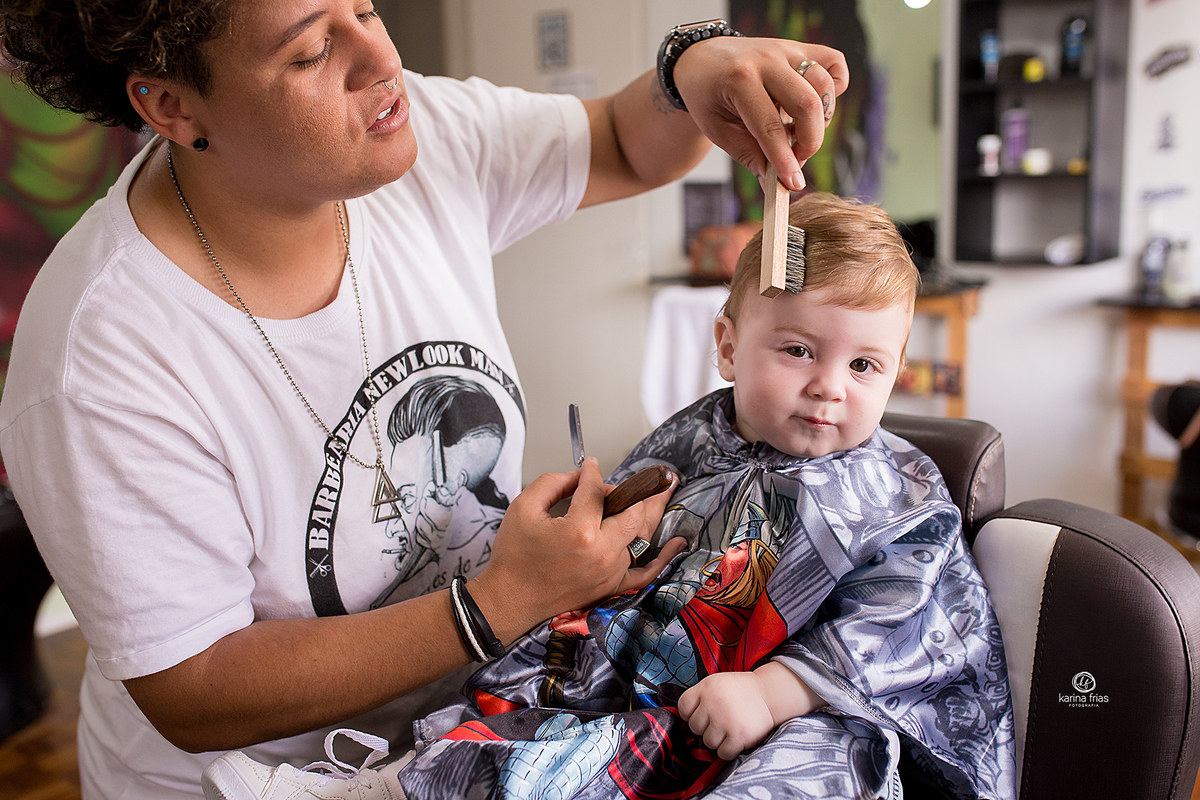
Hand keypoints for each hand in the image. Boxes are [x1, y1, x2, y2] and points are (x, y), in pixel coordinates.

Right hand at [470, 458, 682, 640]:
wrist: (509, 601)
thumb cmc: (513, 557)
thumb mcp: (523, 507)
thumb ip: (554, 482)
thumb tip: (579, 476)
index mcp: (580, 530)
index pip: (596, 490)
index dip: (592, 473)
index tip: (589, 466)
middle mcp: (602, 551)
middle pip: (632, 510)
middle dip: (636, 488)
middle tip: (643, 475)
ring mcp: (610, 571)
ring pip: (641, 533)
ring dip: (651, 509)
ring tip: (668, 487)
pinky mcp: (611, 586)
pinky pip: (645, 572)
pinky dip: (663, 557)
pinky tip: (678, 542)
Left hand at [672, 36, 849, 190]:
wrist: (701, 59)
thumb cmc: (707, 96)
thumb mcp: (717, 130)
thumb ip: (748, 155)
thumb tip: (775, 185)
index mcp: (739, 79)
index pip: (769, 126)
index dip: (784, 159)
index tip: (793, 183)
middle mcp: (767, 59)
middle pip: (807, 103)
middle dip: (809, 142)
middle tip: (795, 159)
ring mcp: (786, 50)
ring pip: (824, 85)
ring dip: (821, 119)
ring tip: (797, 132)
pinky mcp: (800, 48)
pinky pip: (835, 62)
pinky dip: (836, 86)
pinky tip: (815, 103)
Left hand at [677, 671, 776, 760]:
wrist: (769, 693)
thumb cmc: (740, 691)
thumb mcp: (716, 683)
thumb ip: (699, 698)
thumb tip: (684, 722)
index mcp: (705, 687)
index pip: (683, 708)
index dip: (690, 714)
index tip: (703, 714)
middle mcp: (713, 703)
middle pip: (694, 728)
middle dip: (706, 728)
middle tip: (720, 721)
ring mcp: (725, 720)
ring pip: (707, 742)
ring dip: (718, 740)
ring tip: (729, 728)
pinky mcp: (739, 736)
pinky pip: (723, 753)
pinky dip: (728, 750)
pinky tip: (736, 739)